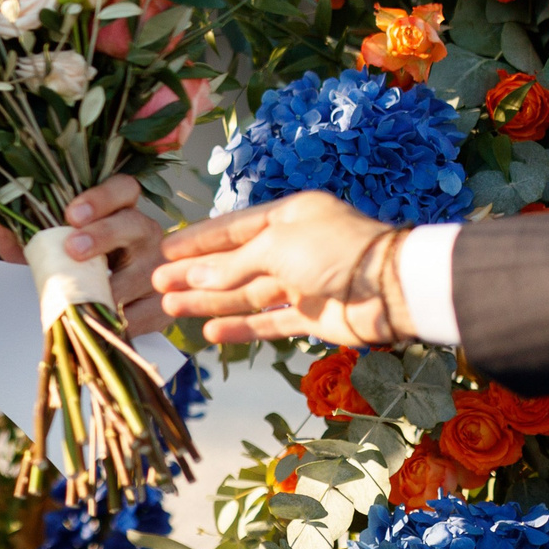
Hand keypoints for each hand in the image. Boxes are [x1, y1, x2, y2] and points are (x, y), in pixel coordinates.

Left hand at [0, 175, 166, 336]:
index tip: (71, 213)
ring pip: (144, 272)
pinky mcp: (164, 304)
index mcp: (121, 210)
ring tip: (86, 294)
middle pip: (135, 224)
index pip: (123, 188)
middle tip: (73, 249)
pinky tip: (105, 319)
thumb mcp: (51, 253)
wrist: (112, 304)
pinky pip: (149, 311)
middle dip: (104, 235)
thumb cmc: (80, 268)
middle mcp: (146, 234)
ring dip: (114, 284)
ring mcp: (160, 268)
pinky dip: (125, 317)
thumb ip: (25, 240)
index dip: (101, 197)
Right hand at [151, 190, 410, 346]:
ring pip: (247, 293)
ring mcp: (303, 283)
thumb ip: (232, 265)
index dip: (198, 241)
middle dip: (196, 274)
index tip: (164, 251)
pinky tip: (211, 332)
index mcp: (288, 217)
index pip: (232, 228)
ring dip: (209, 301)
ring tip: (170, 308)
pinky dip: (241, 327)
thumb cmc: (333, 250)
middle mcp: (294, 247)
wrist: (392, 289)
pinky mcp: (312, 316)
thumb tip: (193, 278)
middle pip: (235, 262)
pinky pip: (269, 321)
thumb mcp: (274, 246)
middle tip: (157, 283)